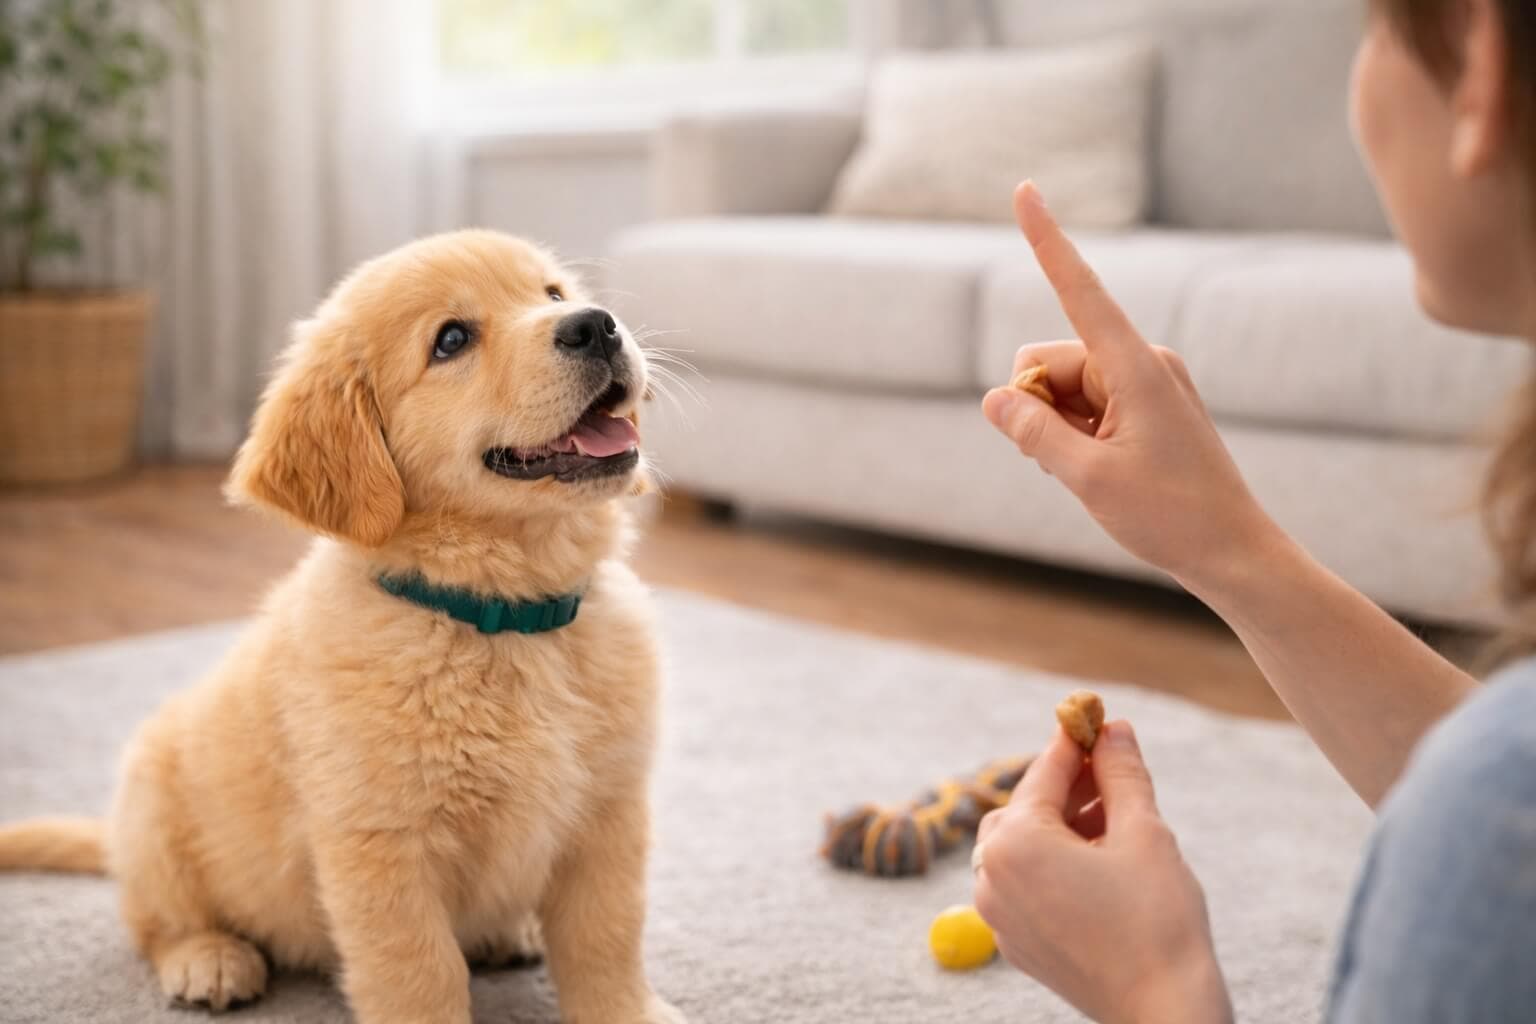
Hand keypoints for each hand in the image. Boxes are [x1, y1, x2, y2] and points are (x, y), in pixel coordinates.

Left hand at [973, 723, 1232, 1023]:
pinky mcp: (1015, 944)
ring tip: (1118, 819)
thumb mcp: (1144, 832)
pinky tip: (1102, 862)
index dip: (1075, 742)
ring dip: (1064, 826)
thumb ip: (1121, 774)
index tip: (1096, 718)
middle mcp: (992, 877)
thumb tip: (1112, 729)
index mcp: (1015, 843)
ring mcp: (997, 916)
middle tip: (1114, 772)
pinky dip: (1056, 864)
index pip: (1044, 773)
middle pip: (1026, 808)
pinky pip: (1026, 885)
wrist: (1163, 1013)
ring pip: (1024, 847)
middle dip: (1069, 788)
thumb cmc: (1156, 922)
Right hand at [982, 181, 1279, 587]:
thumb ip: (1033, 433)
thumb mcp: (1087, 479)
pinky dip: (1072, 434)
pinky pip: (1083, 405)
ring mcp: (1145, 383)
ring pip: (1060, 388)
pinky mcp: (1145, 406)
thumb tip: (994, 399)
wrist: (1233, 553)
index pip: (1080, 291)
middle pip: (1048, 361)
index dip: (1047, 240)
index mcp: (1136, 366)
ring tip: (1089, 473)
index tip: (1026, 189)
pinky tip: (1096, 471)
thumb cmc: (1170, 517)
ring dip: (1053, 428)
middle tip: (1060, 462)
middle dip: (1034, 406)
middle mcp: (1142, 361)